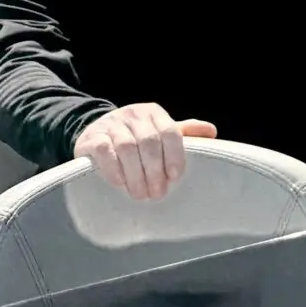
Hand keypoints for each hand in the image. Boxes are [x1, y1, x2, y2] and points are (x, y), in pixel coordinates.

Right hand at [73, 103, 216, 199]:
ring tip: (140, 194)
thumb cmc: (135, 136)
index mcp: (154, 112)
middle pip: (149, 142)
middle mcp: (133, 114)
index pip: (170, 131)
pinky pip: (105, 151)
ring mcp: (111, 124)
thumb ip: (183, 132)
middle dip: (155, 170)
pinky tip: (120, 184)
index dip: (175, 155)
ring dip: (136, 174)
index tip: (175, 177)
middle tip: (157, 193)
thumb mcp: (159, 131)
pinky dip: (114, 169)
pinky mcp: (93, 137)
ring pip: (127, 147)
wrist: (96, 132)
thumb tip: (212, 132)